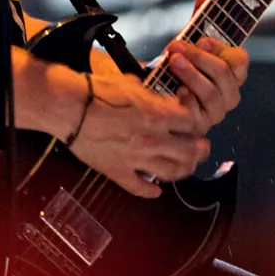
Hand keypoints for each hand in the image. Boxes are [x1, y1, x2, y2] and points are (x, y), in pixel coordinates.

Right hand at [65, 71, 209, 198]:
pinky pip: (139, 187)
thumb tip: (159, 100)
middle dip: (199, 150)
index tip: (192, 124)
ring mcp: (137, 159)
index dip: (194, 123)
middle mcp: (153, 140)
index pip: (191, 123)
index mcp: (158, 115)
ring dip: (183, 170)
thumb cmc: (98, 91)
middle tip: (202, 148)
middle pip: (189, 151)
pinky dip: (150, 191)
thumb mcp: (132, 84)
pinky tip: (156, 190)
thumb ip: (151, 96)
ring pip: (171, 172)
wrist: (71, 108)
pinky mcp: (118, 172)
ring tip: (186, 167)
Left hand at [162, 0, 249, 133]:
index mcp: (232, 73)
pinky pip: (195, 115)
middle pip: (225, 76)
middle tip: (176, 45)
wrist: (157, 93)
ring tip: (173, 61)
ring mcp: (214, 113)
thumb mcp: (191, 36)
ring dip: (191, 75)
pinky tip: (173, 91)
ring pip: (211, 94)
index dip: (221, 48)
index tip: (201, 38)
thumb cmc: (181, 62)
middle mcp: (228, 94)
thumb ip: (203, 11)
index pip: (240, 60)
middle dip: (200, 58)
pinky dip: (184, 100)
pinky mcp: (197, 126)